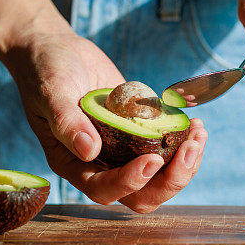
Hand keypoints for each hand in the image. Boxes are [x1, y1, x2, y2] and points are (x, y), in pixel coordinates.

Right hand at [5, 24, 207, 212]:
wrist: (56, 50)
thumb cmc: (45, 71)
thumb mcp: (52, 92)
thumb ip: (66, 122)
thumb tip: (90, 151)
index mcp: (72, 163)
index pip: (103, 188)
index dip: (130, 181)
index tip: (152, 158)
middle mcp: (98, 164)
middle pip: (140, 195)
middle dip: (170, 179)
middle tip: (190, 148)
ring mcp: (121, 150)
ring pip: (158, 178)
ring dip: (183, 164)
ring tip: (198, 134)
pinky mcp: (137, 132)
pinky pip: (165, 151)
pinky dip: (183, 142)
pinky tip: (194, 123)